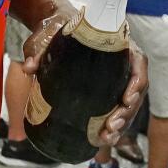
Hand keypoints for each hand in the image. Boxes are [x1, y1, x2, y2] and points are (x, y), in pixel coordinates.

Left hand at [21, 0, 147, 145]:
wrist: (53, 29)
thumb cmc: (56, 29)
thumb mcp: (46, 36)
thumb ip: (38, 49)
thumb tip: (30, 67)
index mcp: (116, 45)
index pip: (138, 62)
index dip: (137, 82)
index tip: (126, 99)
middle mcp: (122, 62)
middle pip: (136, 90)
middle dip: (126, 113)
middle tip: (110, 127)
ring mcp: (117, 77)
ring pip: (128, 104)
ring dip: (121, 123)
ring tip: (106, 138)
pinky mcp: (107, 89)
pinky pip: (117, 109)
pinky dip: (112, 124)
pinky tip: (102, 138)